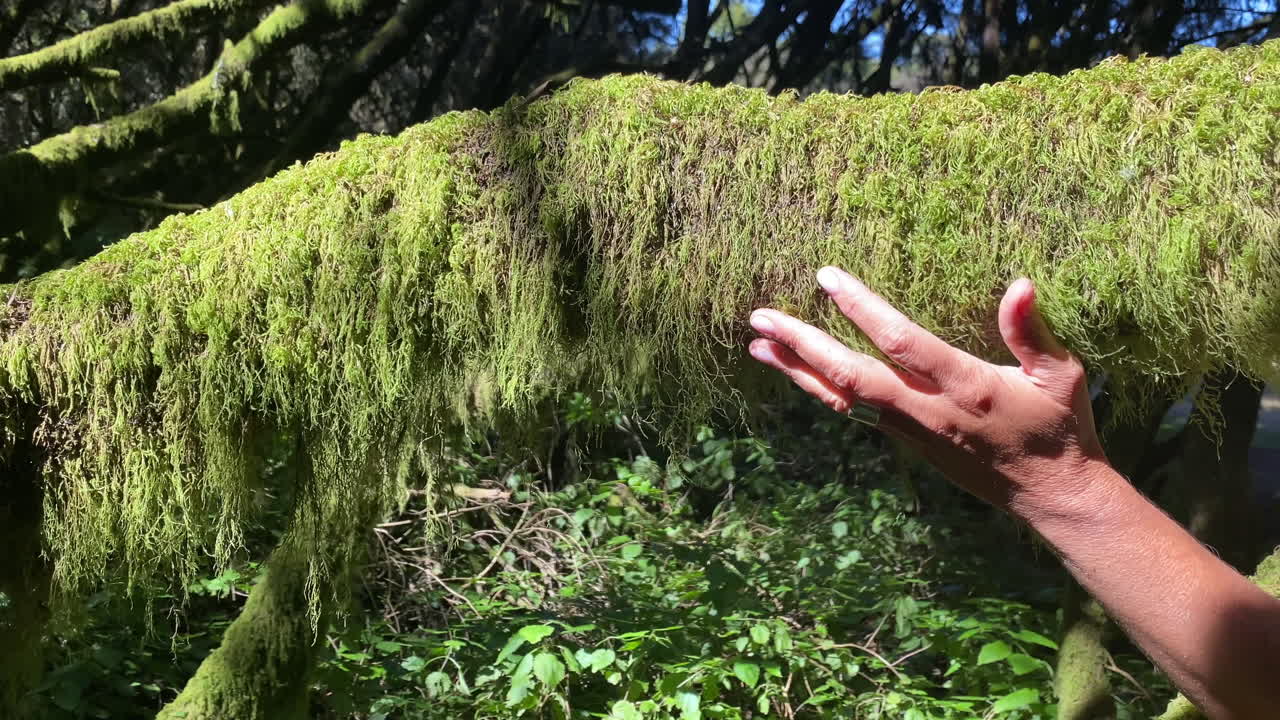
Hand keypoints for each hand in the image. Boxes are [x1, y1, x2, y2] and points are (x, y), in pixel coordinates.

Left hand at [748, 266, 1110, 513]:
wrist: (1051, 495)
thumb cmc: (1060, 426)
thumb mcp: (1060, 375)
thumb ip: (1033, 331)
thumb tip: (1021, 283)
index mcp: (964, 385)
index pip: (901, 342)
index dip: (862, 309)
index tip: (826, 278)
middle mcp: (928, 410)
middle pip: (851, 375)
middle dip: (803, 344)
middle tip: (760, 317)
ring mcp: (911, 429)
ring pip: (842, 397)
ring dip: (797, 369)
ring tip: (757, 343)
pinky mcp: (905, 440)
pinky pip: (851, 411)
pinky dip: (818, 389)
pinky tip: (795, 371)